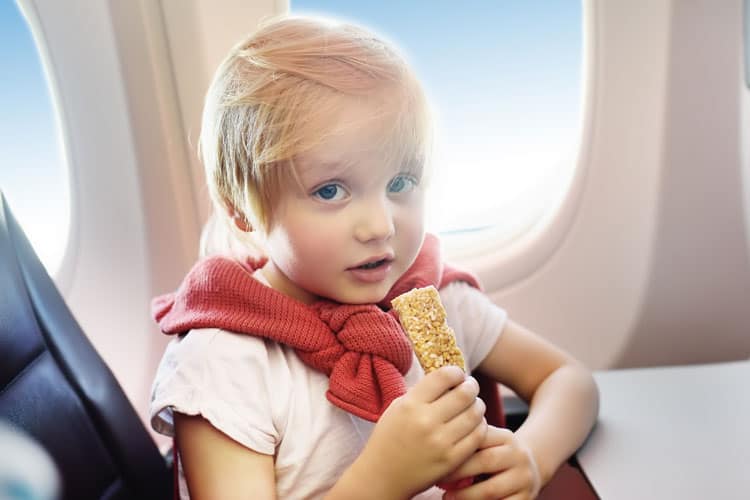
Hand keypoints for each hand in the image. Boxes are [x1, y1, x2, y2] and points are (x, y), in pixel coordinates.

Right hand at [354, 366, 487, 497]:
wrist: (382, 476)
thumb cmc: (389, 438)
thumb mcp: (398, 408)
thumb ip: (421, 393)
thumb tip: (448, 377)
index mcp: (410, 404)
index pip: (444, 376)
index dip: (456, 372)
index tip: (458, 375)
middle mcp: (426, 421)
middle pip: (464, 394)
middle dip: (472, 386)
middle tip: (471, 387)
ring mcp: (440, 442)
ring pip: (475, 414)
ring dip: (478, 406)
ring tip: (474, 405)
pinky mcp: (451, 460)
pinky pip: (477, 436)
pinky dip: (480, 426)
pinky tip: (474, 425)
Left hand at [441, 426, 540, 499]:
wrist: (529, 471)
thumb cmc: (495, 457)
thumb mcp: (488, 445)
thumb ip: (469, 445)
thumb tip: (438, 455)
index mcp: (506, 437)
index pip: (479, 438)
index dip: (456, 448)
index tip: (435, 457)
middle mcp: (519, 455)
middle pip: (485, 461)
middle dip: (457, 472)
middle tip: (438, 480)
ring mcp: (524, 479)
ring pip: (490, 490)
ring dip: (464, 496)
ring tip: (447, 497)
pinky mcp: (525, 499)